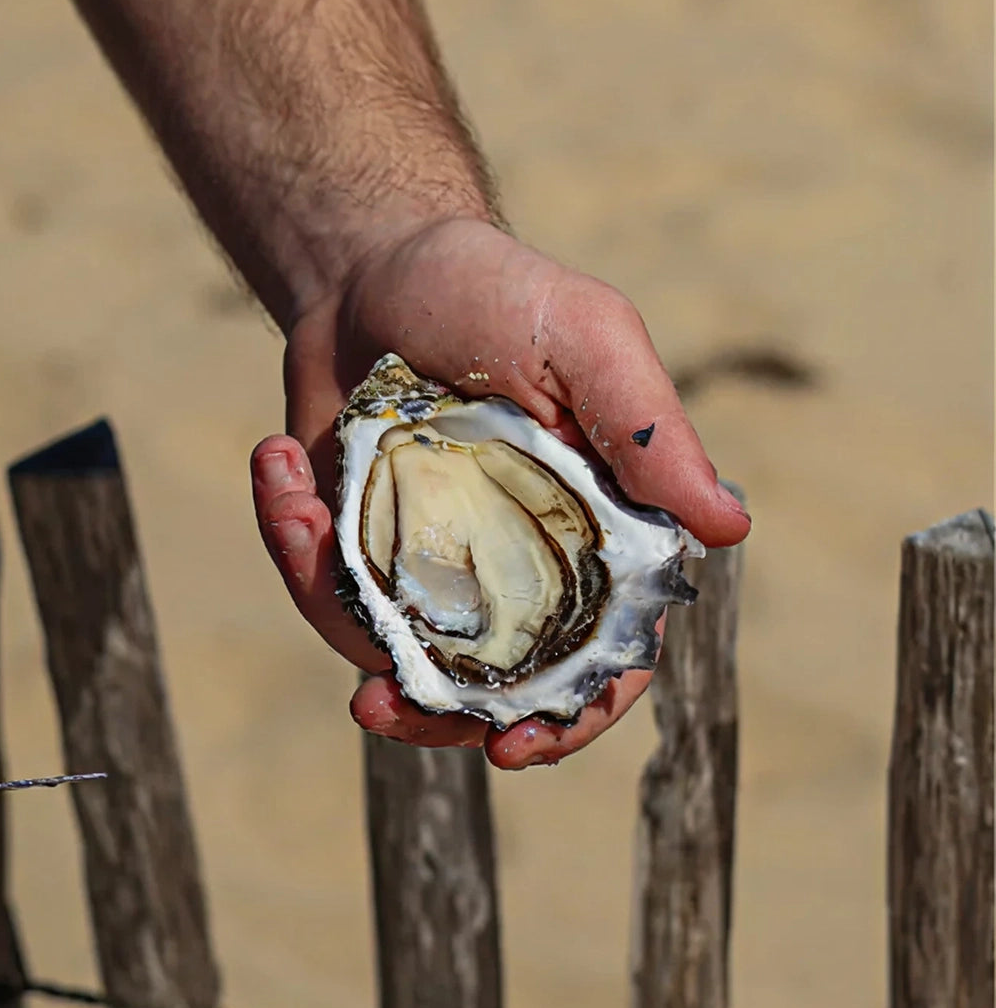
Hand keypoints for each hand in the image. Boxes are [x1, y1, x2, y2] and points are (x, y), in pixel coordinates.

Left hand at [250, 218, 749, 768]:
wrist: (374, 261)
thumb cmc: (497, 289)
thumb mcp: (583, 338)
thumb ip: (649, 429)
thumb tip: (729, 526)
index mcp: (599, 535)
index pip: (605, 658)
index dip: (570, 718)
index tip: (509, 747)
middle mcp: (521, 566)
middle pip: (493, 689)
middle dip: (431, 713)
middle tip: (379, 703)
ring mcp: (434, 564)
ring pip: (395, 652)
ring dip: (334, 611)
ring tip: (295, 507)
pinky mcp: (358, 547)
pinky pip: (325, 587)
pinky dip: (287, 537)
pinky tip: (277, 461)